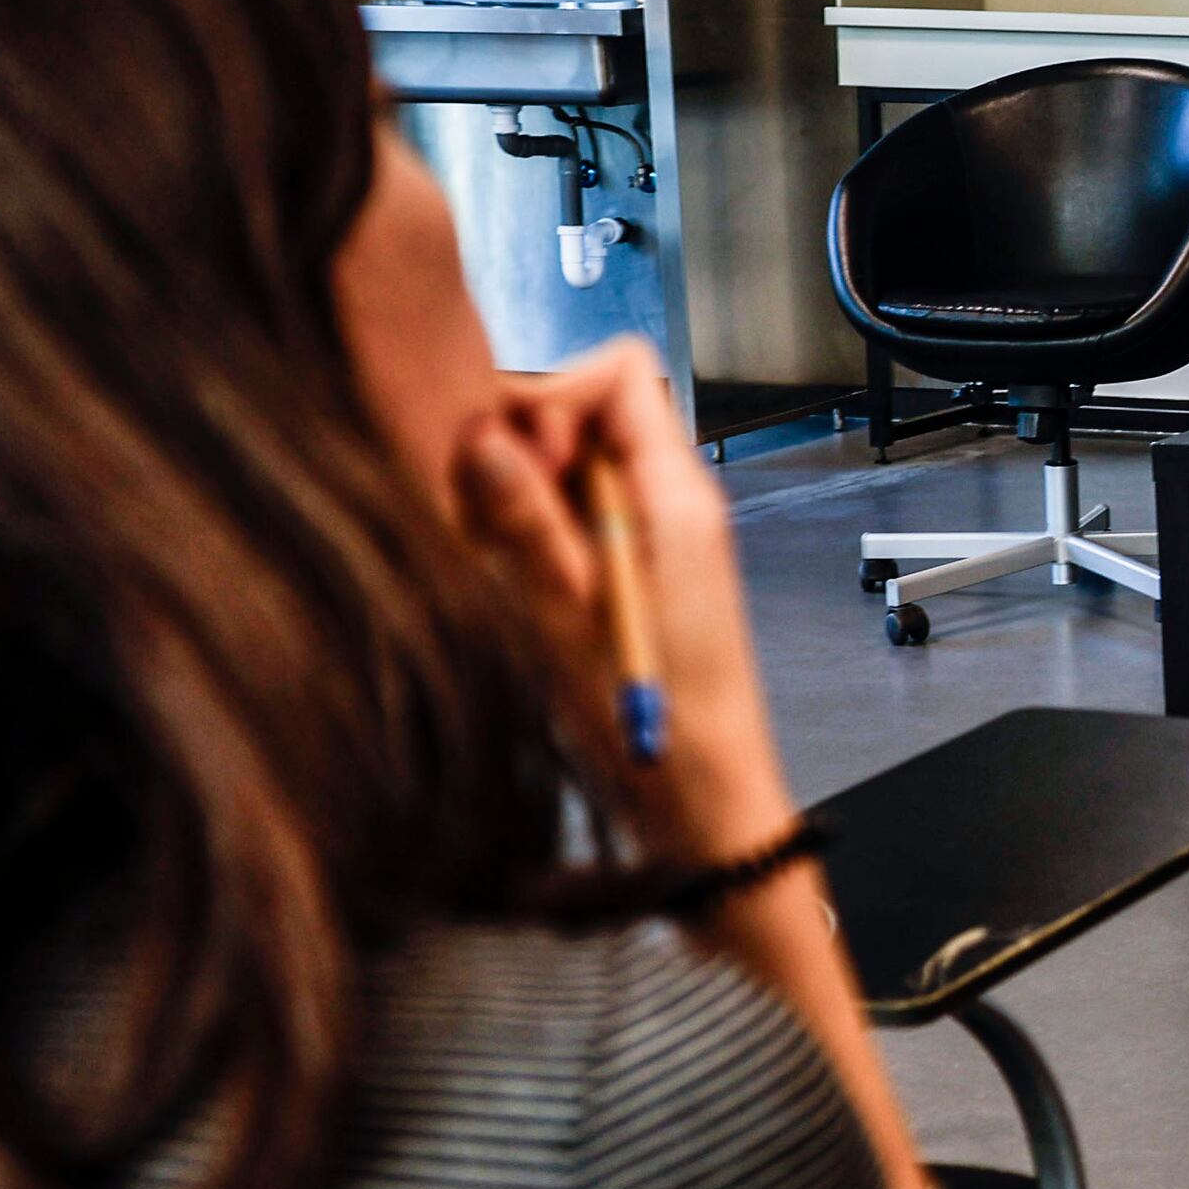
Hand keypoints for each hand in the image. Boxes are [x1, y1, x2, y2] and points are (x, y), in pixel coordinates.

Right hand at [453, 337, 795, 862]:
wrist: (706, 815)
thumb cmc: (661, 737)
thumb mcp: (571, 623)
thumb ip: (526, 525)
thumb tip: (481, 435)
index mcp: (677, 496)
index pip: (620, 373)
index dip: (551, 395)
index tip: (512, 462)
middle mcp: (671, 506)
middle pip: (579, 418)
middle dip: (518, 455)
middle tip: (493, 528)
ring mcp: (652, 543)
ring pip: (562, 476)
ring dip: (516, 509)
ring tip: (509, 578)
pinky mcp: (630, 582)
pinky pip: (569, 528)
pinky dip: (529, 548)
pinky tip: (517, 602)